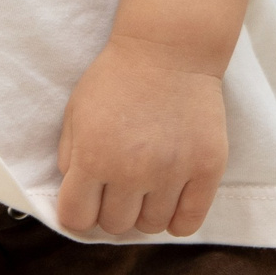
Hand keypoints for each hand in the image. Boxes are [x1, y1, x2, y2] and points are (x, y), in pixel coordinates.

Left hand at [54, 36, 228, 237]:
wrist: (170, 48)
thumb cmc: (118, 77)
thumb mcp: (76, 111)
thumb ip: (69, 157)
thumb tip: (77, 195)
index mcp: (94, 157)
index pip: (76, 218)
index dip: (79, 210)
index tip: (88, 198)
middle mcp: (132, 171)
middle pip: (115, 225)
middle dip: (112, 207)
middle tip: (121, 183)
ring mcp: (173, 172)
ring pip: (151, 226)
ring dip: (145, 210)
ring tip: (149, 183)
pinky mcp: (207, 169)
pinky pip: (188, 223)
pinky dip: (178, 219)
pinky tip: (172, 198)